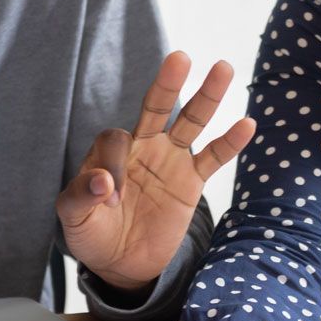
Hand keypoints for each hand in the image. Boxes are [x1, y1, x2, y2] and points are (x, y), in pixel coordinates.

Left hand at [57, 52, 254, 291]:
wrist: (121, 263)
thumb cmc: (93, 234)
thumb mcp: (74, 218)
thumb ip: (80, 195)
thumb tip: (102, 182)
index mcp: (109, 151)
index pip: (116, 141)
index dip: (112, 167)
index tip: (109, 199)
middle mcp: (142, 147)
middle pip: (156, 107)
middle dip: (167, 84)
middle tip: (179, 57)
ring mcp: (170, 160)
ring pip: (190, 122)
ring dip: (206, 97)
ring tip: (223, 68)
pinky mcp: (191, 181)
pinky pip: (213, 158)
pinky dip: (229, 143)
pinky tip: (247, 124)